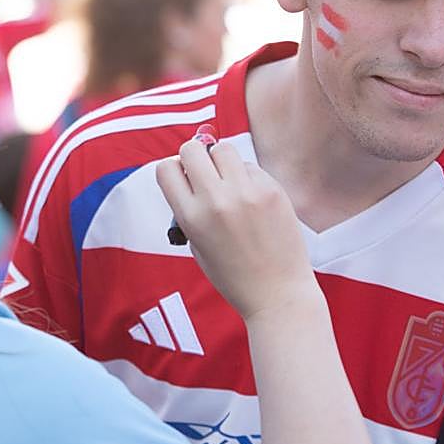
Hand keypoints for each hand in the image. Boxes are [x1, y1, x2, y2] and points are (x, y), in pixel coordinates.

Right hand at [156, 138, 314, 319]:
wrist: (277, 294)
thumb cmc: (234, 275)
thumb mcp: (197, 246)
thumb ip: (190, 210)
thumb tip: (191, 173)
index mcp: (192, 218)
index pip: (166, 169)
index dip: (173, 171)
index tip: (183, 179)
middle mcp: (217, 200)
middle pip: (192, 149)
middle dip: (194, 158)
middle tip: (204, 174)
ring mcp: (247, 193)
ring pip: (223, 149)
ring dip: (220, 160)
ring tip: (229, 182)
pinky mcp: (272, 190)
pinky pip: (250, 167)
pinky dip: (247, 176)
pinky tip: (253, 199)